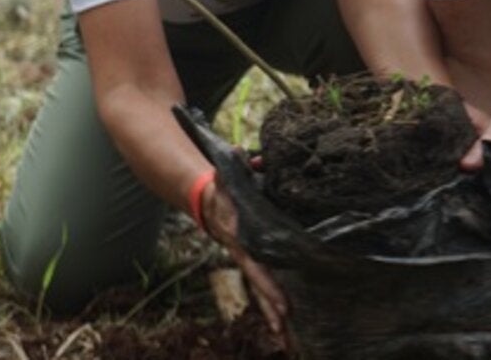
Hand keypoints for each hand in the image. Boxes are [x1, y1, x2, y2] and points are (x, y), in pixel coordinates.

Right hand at [202, 180, 288, 340]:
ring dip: (271, 313)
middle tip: (284, 330)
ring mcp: (247, 258)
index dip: (268, 285)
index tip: (283, 304)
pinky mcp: (251, 259)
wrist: (205, 199)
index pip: (256, 266)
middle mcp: (244, 254)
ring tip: (285, 339)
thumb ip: (232, 168)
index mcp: (241, 239)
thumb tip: (239, 151)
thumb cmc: (221, 187)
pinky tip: (280, 322)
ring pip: (260, 290)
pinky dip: (269, 302)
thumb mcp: (225, 178)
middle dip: (271, 308)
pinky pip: (262, 283)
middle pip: (259, 285)